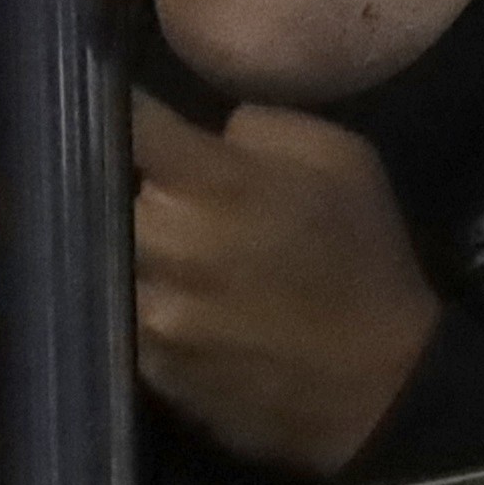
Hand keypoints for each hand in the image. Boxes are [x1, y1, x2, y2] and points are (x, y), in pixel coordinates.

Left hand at [124, 94, 441, 476]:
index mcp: (209, 183)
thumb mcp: (340, 160)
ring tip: (156, 246)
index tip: (106, 99)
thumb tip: (208, 132)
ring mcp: (151, 313)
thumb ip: (260, 128)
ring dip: (127, 248)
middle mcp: (164, 244)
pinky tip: (175, 302)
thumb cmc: (366, 258)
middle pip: (100, 194)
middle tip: (144, 184)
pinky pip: (121, 317)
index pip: (128, 124)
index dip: (113, 107)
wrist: (383, 384)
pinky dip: (139, 302)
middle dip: (120, 184)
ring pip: (104, 259)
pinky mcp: (151, 368)